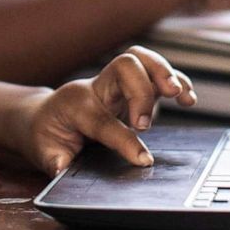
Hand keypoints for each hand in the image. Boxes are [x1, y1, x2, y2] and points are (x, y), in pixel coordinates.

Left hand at [11, 46, 196, 175]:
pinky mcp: (130, 87)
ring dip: (165, 73)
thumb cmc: (45, 135)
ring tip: (182, 96)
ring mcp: (115, 84)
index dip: (124, 140)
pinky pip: (154, 71)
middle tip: (146, 124)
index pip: (103, 118)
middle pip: (125, 66)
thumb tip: (62, 169)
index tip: (142, 160)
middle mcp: (97, 87)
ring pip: (142, 59)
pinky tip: (188, 97)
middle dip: (143, 91)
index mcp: (75, 104)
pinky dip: (175, 79)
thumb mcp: (43, 152)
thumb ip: (54, 160)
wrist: (42, 117)